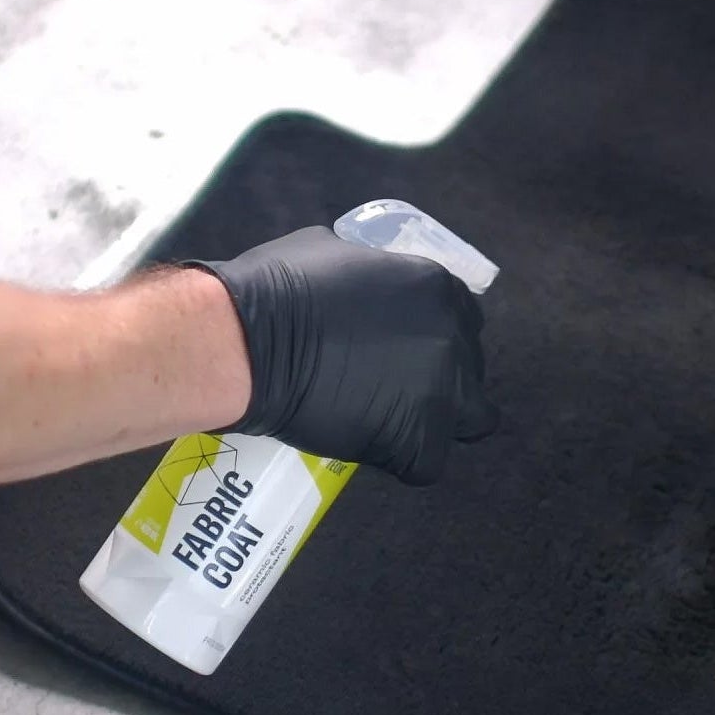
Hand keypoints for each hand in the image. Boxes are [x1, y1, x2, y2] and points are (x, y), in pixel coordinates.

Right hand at [190, 226, 495, 483]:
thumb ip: (366, 271)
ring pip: (467, 420)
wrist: (246, 346)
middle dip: (436, 378)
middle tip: (389, 386)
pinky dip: (397, 459)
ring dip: (434, 421)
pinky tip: (365, 444)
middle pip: (467, 369)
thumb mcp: (331, 251)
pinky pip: (425, 462)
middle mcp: (451, 338)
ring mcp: (439, 394)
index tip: (403, 349)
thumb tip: (360, 281)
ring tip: (388, 422)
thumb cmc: (273, 292)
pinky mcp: (417, 442)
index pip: (461, 318)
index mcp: (435, 288)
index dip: (432, 336)